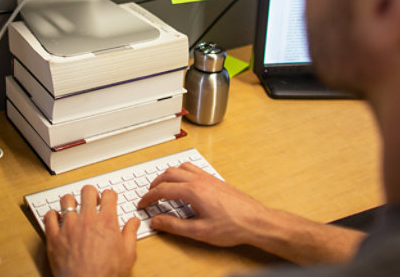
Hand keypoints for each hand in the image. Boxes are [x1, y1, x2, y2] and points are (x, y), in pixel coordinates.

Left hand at [44, 185, 138, 276]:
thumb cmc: (107, 274)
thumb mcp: (128, 255)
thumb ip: (131, 234)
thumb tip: (134, 222)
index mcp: (106, 221)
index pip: (109, 194)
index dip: (110, 195)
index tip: (109, 199)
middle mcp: (87, 219)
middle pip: (87, 191)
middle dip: (91, 193)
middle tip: (91, 201)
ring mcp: (68, 226)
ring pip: (66, 200)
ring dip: (70, 201)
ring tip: (73, 208)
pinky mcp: (54, 237)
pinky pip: (49, 217)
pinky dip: (52, 216)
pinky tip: (56, 219)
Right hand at [137, 161, 271, 247]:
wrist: (256, 221)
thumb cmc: (233, 226)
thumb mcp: (199, 232)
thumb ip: (175, 226)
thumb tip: (157, 221)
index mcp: (193, 191)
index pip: (162, 190)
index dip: (149, 197)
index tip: (143, 204)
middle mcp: (199, 180)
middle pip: (168, 174)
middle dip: (154, 184)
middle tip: (149, 196)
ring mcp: (208, 178)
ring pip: (180, 167)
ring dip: (167, 175)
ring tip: (162, 187)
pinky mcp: (215, 179)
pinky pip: (192, 168)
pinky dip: (181, 172)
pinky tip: (183, 183)